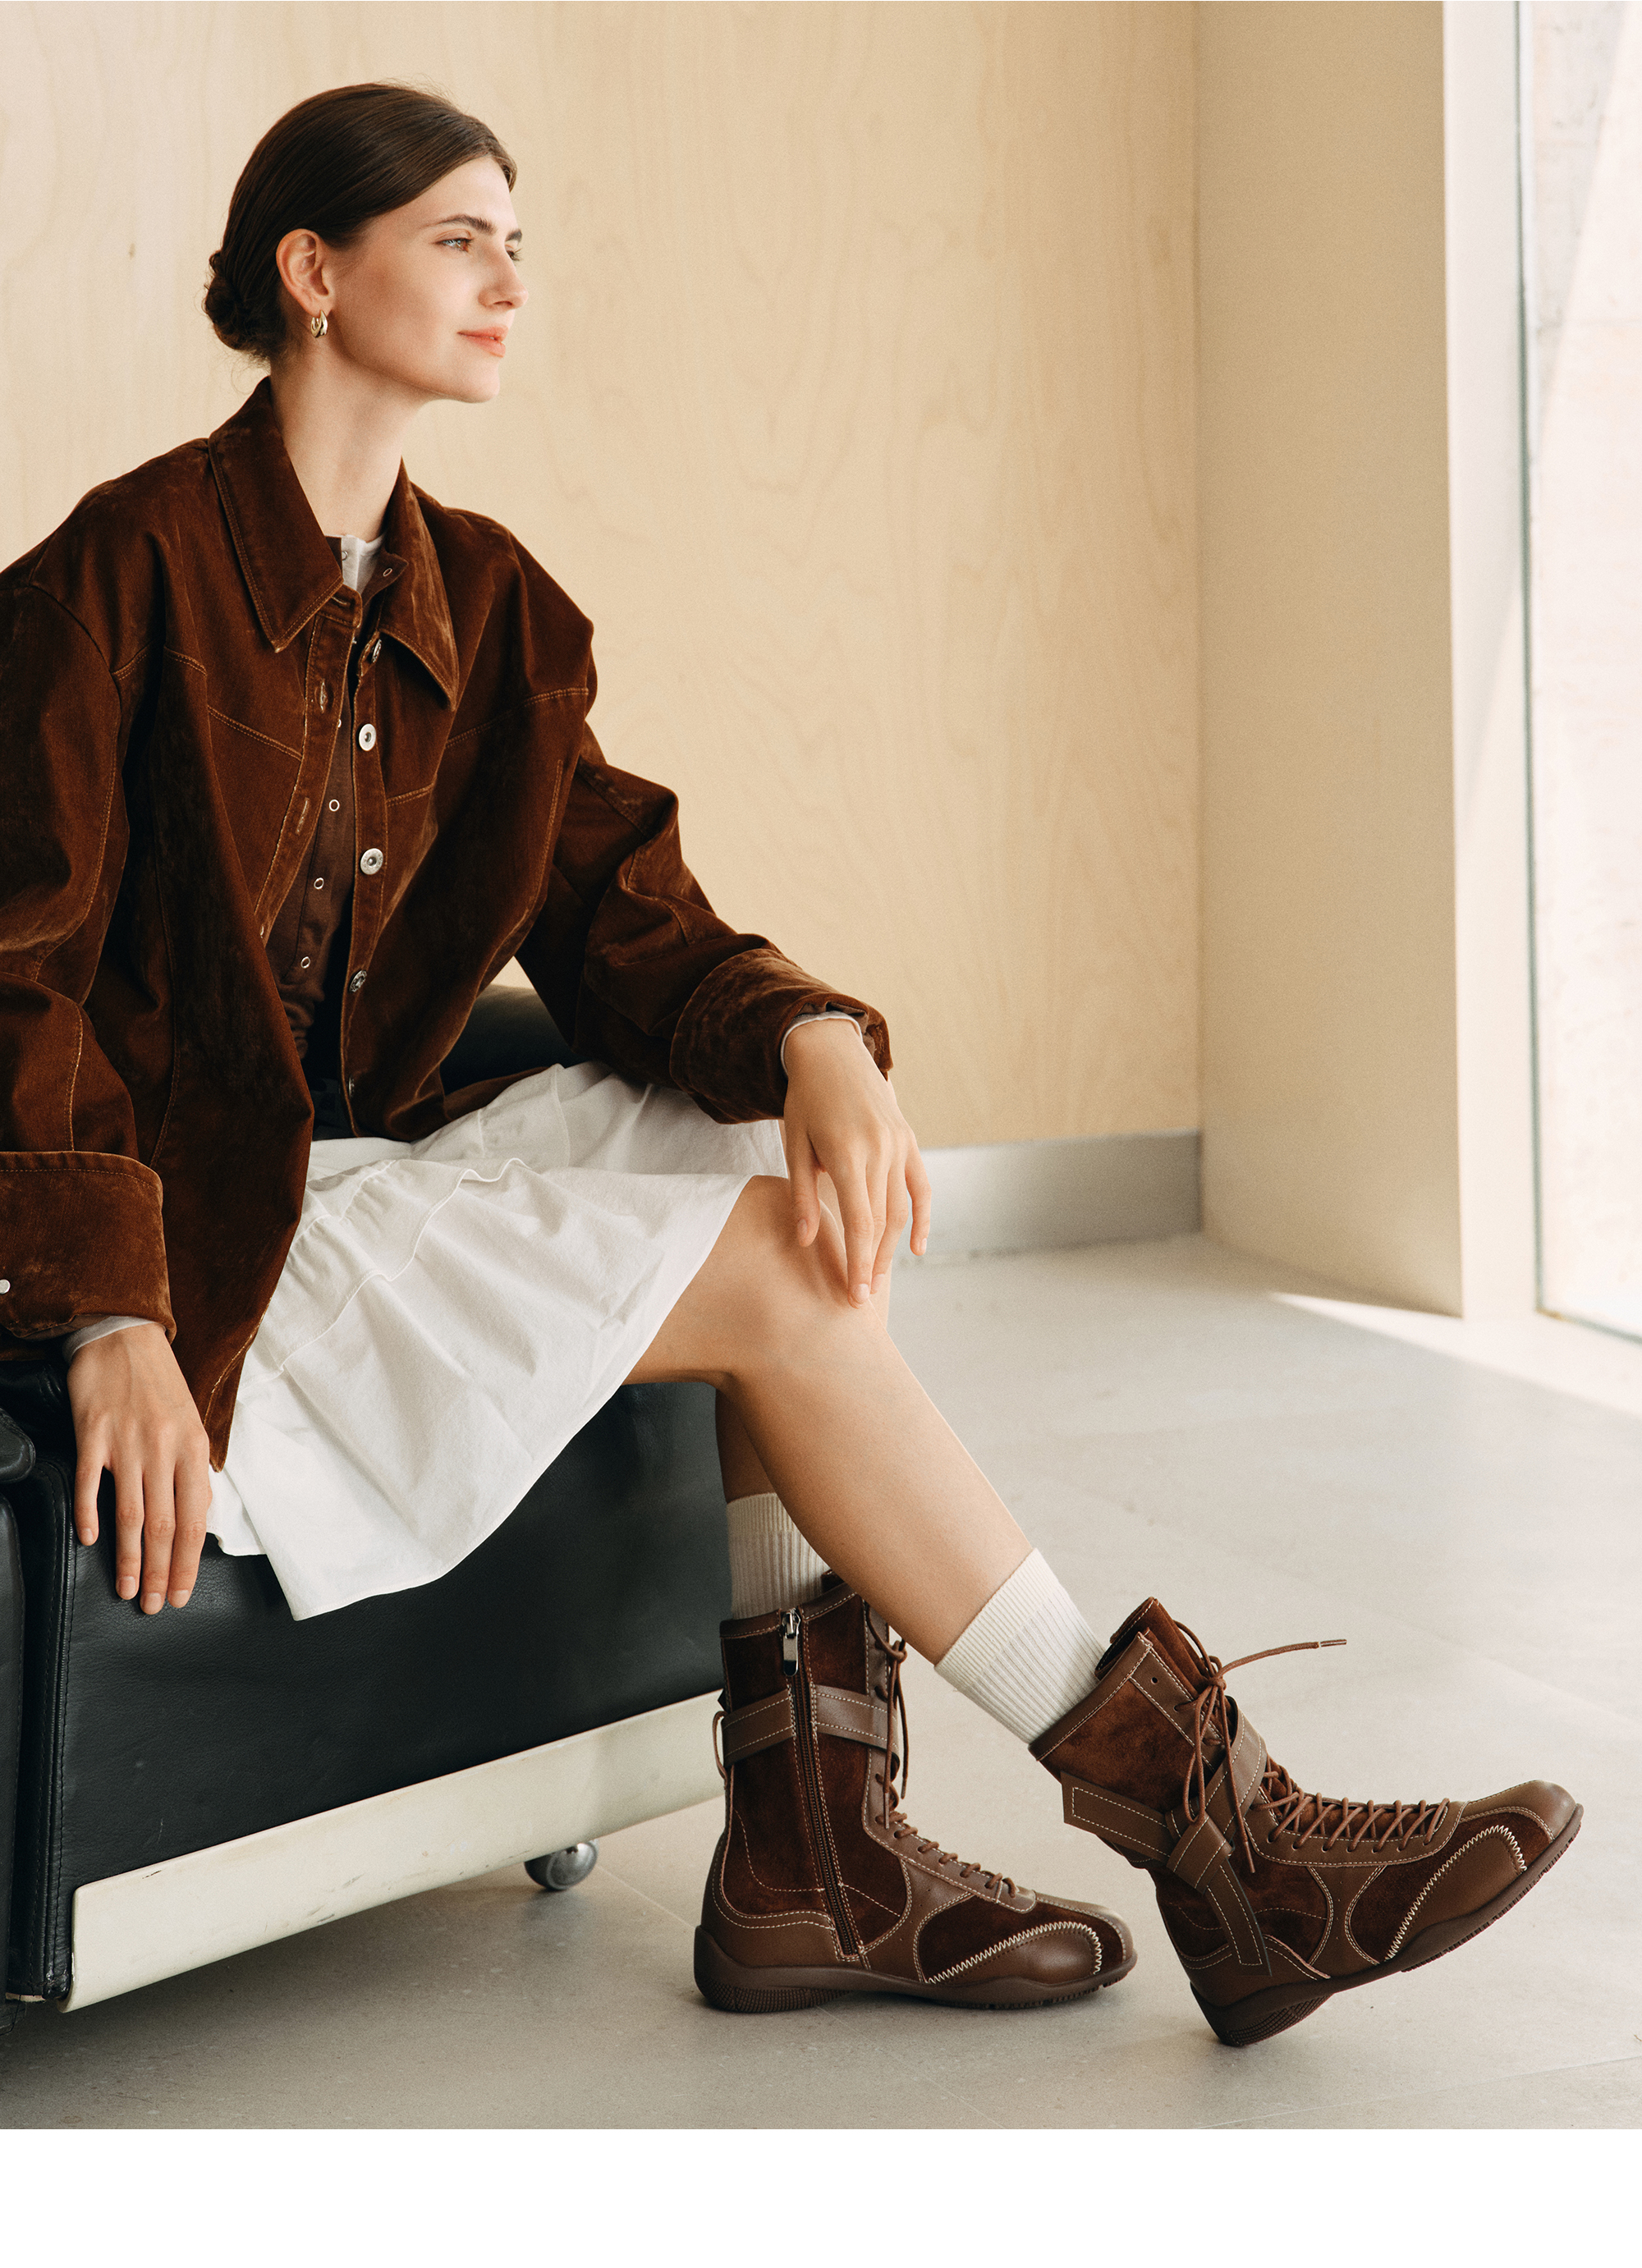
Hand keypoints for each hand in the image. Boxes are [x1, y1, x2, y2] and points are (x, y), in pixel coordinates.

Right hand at [65, 1324, 213, 1612]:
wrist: (124, 1336)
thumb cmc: (160, 1384)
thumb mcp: (191, 1423)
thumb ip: (192, 1471)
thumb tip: (198, 1520)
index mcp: (192, 1448)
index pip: (194, 1520)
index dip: (188, 1562)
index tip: (181, 1592)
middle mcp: (163, 1449)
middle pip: (164, 1525)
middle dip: (161, 1573)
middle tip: (154, 1605)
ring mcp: (127, 1442)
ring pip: (131, 1514)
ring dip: (129, 1558)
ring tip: (128, 1590)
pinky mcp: (93, 1433)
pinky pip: (90, 1482)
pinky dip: (89, 1514)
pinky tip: (89, 1540)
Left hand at [781, 1019, 932, 1304]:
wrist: (832, 1052)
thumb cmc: (805, 1101)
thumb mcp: (794, 1144)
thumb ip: (802, 1194)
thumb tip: (806, 1240)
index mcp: (847, 1153)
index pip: (858, 1221)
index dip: (857, 1262)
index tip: (855, 1295)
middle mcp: (879, 1150)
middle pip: (881, 1221)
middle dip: (870, 1263)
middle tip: (861, 1299)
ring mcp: (899, 1145)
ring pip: (901, 1209)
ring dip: (890, 1248)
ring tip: (876, 1278)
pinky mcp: (908, 1141)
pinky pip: (921, 1187)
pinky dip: (922, 1218)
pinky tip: (917, 1248)